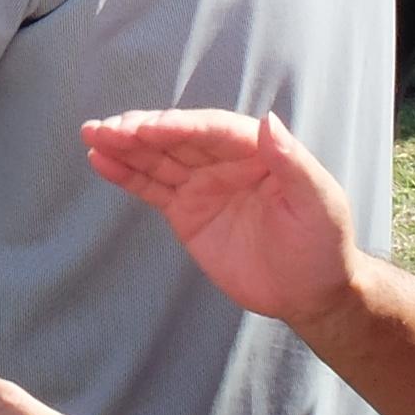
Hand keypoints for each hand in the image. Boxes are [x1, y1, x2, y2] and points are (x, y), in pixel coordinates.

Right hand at [78, 109, 366, 331]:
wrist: (311, 293)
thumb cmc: (324, 245)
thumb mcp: (319, 203)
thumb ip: (294, 163)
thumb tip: (269, 120)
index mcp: (256, 150)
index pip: (209, 130)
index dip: (176, 127)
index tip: (143, 128)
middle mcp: (224, 161)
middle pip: (175, 139)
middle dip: (139, 132)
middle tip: (104, 129)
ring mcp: (202, 185)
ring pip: (157, 159)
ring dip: (123, 146)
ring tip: (90, 135)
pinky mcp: (187, 212)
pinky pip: (152, 189)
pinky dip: (125, 174)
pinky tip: (99, 161)